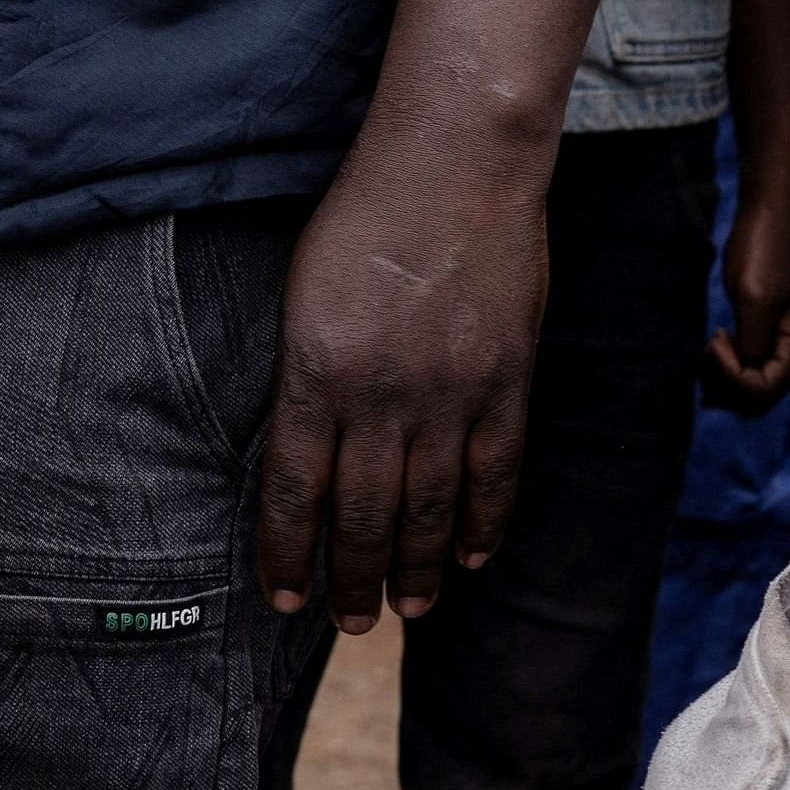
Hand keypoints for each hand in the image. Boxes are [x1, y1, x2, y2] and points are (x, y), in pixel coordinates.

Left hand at [258, 160, 548, 628]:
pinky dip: (482, 520)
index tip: (283, 596)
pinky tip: (469, 553)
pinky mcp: (506, 382)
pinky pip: (494, 471)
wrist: (456, 167)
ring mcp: (450, 395)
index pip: (293, 489)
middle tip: (349, 622)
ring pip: (428, 506)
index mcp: (315, 373)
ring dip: (416, 565)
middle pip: (363, 513)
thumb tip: (312, 449)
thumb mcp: (306, 296)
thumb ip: (311, 376)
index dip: (287, 551)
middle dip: (352, 577)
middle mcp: (381, 397)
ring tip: (408, 607)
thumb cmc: (367, 217)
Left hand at [704, 191, 789, 412]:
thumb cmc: (764, 252)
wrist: (773, 217)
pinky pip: (751, 371)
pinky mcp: (773, 339)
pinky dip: (729, 368)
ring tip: (711, 344)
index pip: (760, 391)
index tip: (716, 336)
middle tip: (708, 345)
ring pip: (752, 391)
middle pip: (757, 400)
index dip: (730, 375)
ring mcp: (787, 350)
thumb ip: (751, 344)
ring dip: (723, 378)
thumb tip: (742, 376)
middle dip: (725, 383)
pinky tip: (719, 343)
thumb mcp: (754, 299)